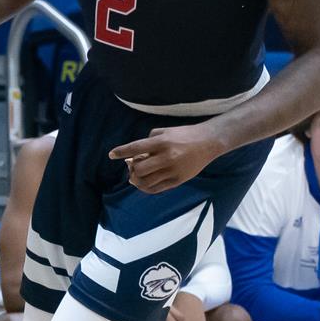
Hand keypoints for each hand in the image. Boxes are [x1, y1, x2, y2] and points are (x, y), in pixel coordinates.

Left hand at [112, 123, 226, 193]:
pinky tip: (143, 183)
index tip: (111, 155)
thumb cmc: (184, 135)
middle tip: (131, 166)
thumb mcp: (165, 131)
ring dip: (136, 180)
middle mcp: (167, 156)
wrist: (208, 142)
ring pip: (146, 182)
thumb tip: (133, 155)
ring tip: (136, 176)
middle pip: (139, 169)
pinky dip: (145, 188)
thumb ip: (148, 141)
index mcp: (162, 142)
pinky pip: (156, 189)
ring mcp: (173, 170)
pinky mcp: (178, 180)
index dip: (121, 151)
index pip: (136, 148)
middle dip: (132, 168)